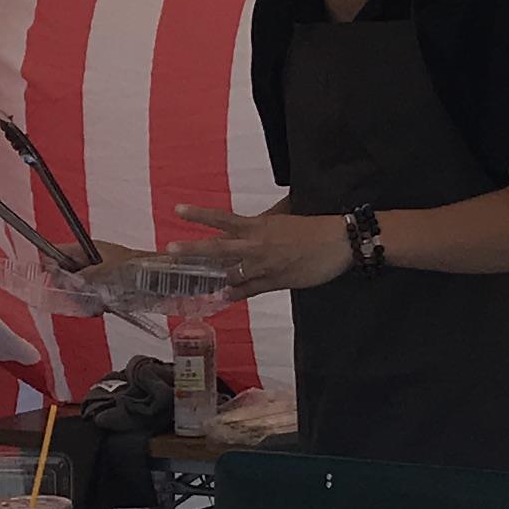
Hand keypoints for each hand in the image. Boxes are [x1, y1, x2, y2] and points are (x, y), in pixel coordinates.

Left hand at [175, 201, 353, 296]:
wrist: (338, 241)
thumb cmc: (313, 225)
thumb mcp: (285, 215)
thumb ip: (267, 219)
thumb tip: (255, 219)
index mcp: (258, 225)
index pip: (222, 218)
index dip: (199, 215)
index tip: (178, 210)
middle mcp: (256, 244)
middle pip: (218, 247)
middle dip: (193, 250)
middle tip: (170, 249)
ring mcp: (264, 265)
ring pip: (230, 272)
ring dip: (210, 278)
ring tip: (190, 283)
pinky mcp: (276, 281)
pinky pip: (250, 290)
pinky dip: (235, 294)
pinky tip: (222, 298)